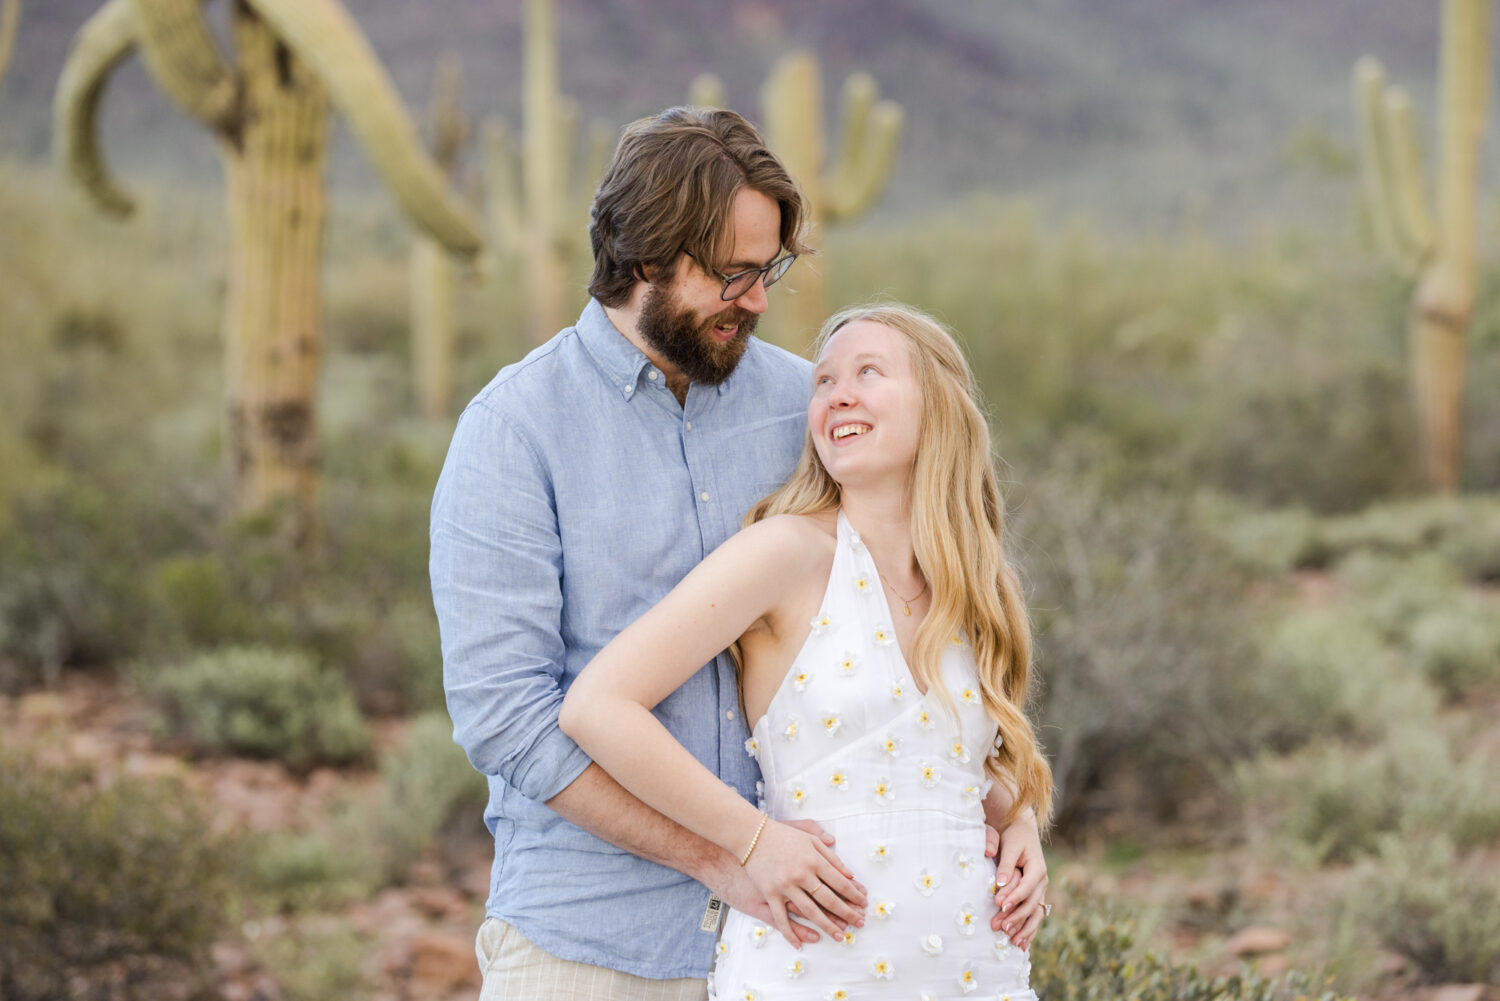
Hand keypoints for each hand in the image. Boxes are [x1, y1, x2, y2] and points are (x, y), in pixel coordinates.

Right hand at [743, 817, 866, 946]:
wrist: (750, 835)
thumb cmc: (781, 834)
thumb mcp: (809, 837)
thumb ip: (829, 855)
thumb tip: (849, 873)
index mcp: (814, 859)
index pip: (840, 882)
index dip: (854, 894)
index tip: (863, 903)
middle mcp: (802, 874)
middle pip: (830, 899)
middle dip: (848, 913)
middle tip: (860, 923)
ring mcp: (785, 886)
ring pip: (810, 912)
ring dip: (827, 926)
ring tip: (840, 936)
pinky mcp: (770, 894)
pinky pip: (781, 918)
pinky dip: (791, 932)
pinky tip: (800, 945)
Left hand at [990, 810, 1047, 949]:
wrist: (1023, 832)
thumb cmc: (1014, 837)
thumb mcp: (1010, 846)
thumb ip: (1005, 864)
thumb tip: (1000, 882)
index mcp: (1038, 869)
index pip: (1026, 887)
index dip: (1014, 897)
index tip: (999, 906)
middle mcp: (1042, 882)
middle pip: (1031, 904)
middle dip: (1016, 917)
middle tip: (1000, 927)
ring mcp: (1040, 891)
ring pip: (1035, 914)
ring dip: (1024, 928)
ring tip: (1012, 941)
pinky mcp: (1035, 896)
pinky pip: (1035, 916)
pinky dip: (1029, 930)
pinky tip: (1022, 944)